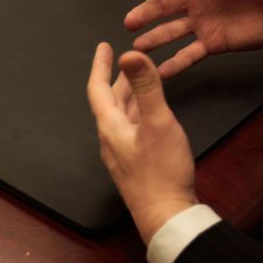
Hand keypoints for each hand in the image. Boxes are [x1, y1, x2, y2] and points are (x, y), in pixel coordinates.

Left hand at [87, 43, 195, 242]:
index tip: (103, 46)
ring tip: (139, 79)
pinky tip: (150, 114)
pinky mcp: (135, 164)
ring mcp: (122, 153)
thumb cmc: (161, 170)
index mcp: (110, 127)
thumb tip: (130, 54)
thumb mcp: (157, 123)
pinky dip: (139, 112)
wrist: (164, 215)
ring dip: (129, 95)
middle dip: (117, 79)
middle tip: (125, 59)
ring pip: (122, 116)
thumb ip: (146, 87)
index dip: (100, 66)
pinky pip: (133, 129)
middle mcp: (111, 139)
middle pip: (111, 103)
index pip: (98, 90)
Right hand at [124, 0, 262, 78]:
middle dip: (146, 13)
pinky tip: (160, 72)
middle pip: (165, 5)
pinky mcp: (214, 43)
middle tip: (130, 22)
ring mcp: (204, 23)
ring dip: (154, 39)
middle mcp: (199, 0)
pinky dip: (175, 63)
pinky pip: (190, 54)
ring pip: (172, 31)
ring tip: (137, 49)